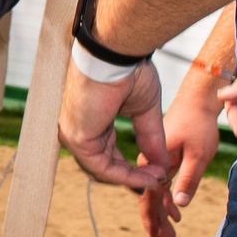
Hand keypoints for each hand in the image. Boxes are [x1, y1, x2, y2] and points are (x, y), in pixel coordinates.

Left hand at [59, 54, 173, 210]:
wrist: (116, 56)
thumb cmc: (127, 72)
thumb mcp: (144, 111)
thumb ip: (150, 138)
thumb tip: (161, 165)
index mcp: (92, 122)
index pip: (107, 155)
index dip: (131, 169)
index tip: (156, 173)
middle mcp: (79, 130)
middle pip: (104, 166)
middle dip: (133, 177)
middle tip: (158, 180)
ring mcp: (74, 135)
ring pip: (103, 171)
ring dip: (133, 178)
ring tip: (157, 177)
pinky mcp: (77, 138)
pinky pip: (102, 168)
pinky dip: (127, 176)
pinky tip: (148, 176)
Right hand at [138, 53, 236, 236]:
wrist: (196, 98)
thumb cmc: (198, 122)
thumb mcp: (198, 154)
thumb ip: (188, 179)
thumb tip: (179, 205)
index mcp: (152, 161)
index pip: (150, 198)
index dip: (154, 220)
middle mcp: (148, 161)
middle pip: (149, 197)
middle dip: (157, 221)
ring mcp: (154, 158)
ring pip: (154, 190)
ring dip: (163, 212)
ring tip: (171, 233)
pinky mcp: (162, 154)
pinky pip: (159, 181)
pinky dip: (167, 198)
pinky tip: (175, 210)